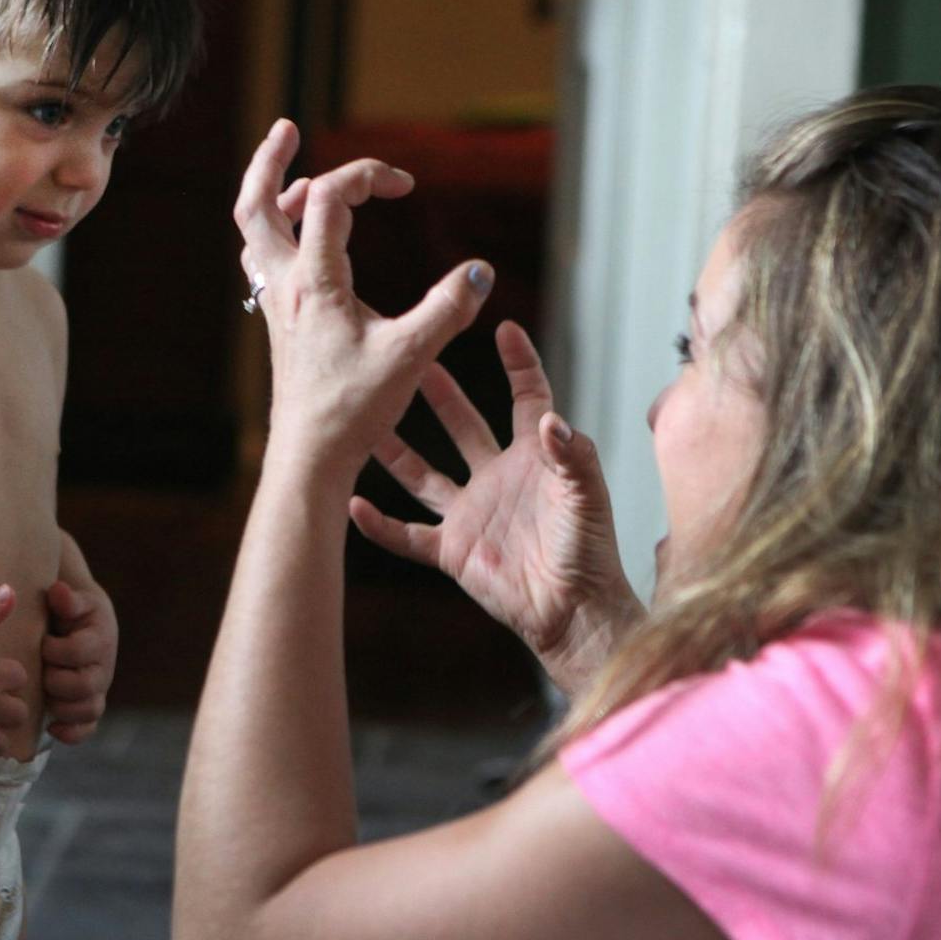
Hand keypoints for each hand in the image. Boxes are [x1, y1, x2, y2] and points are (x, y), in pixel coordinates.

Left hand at [41, 577, 115, 743]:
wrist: (85, 622)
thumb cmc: (73, 610)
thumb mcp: (73, 600)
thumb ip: (67, 598)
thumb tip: (58, 592)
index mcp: (100, 640)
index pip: (79, 652)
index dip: (55, 650)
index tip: (43, 642)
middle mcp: (103, 668)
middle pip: (83, 686)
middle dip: (56, 681)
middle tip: (41, 672)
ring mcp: (98, 690)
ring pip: (88, 710)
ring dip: (62, 708)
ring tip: (44, 699)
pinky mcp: (90, 705)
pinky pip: (88, 728)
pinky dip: (72, 733)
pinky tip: (52, 728)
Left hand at [233, 119, 494, 481]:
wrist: (310, 457)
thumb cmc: (354, 410)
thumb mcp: (411, 355)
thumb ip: (448, 309)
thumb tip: (482, 271)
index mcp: (314, 280)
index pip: (327, 196)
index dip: (365, 174)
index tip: (405, 185)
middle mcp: (285, 285)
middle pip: (256, 204)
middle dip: (270, 160)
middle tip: (286, 128)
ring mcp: (277, 304)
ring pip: (254, 233)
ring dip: (269, 196)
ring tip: (295, 177)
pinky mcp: (279, 324)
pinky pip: (263, 262)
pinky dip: (275, 235)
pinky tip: (298, 243)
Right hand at [350, 322, 642, 693]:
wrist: (573, 611)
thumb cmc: (589, 552)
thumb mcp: (587, 495)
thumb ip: (571, 455)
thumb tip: (549, 419)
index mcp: (533, 458)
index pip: (525, 399)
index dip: (518, 364)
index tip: (503, 327)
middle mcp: (496, 478)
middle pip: (463, 424)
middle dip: (439, 392)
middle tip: (412, 358)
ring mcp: (470, 513)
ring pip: (423, 474)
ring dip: (395, 450)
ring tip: (366, 419)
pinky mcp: (452, 550)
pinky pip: (406, 535)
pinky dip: (378, 524)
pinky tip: (351, 505)